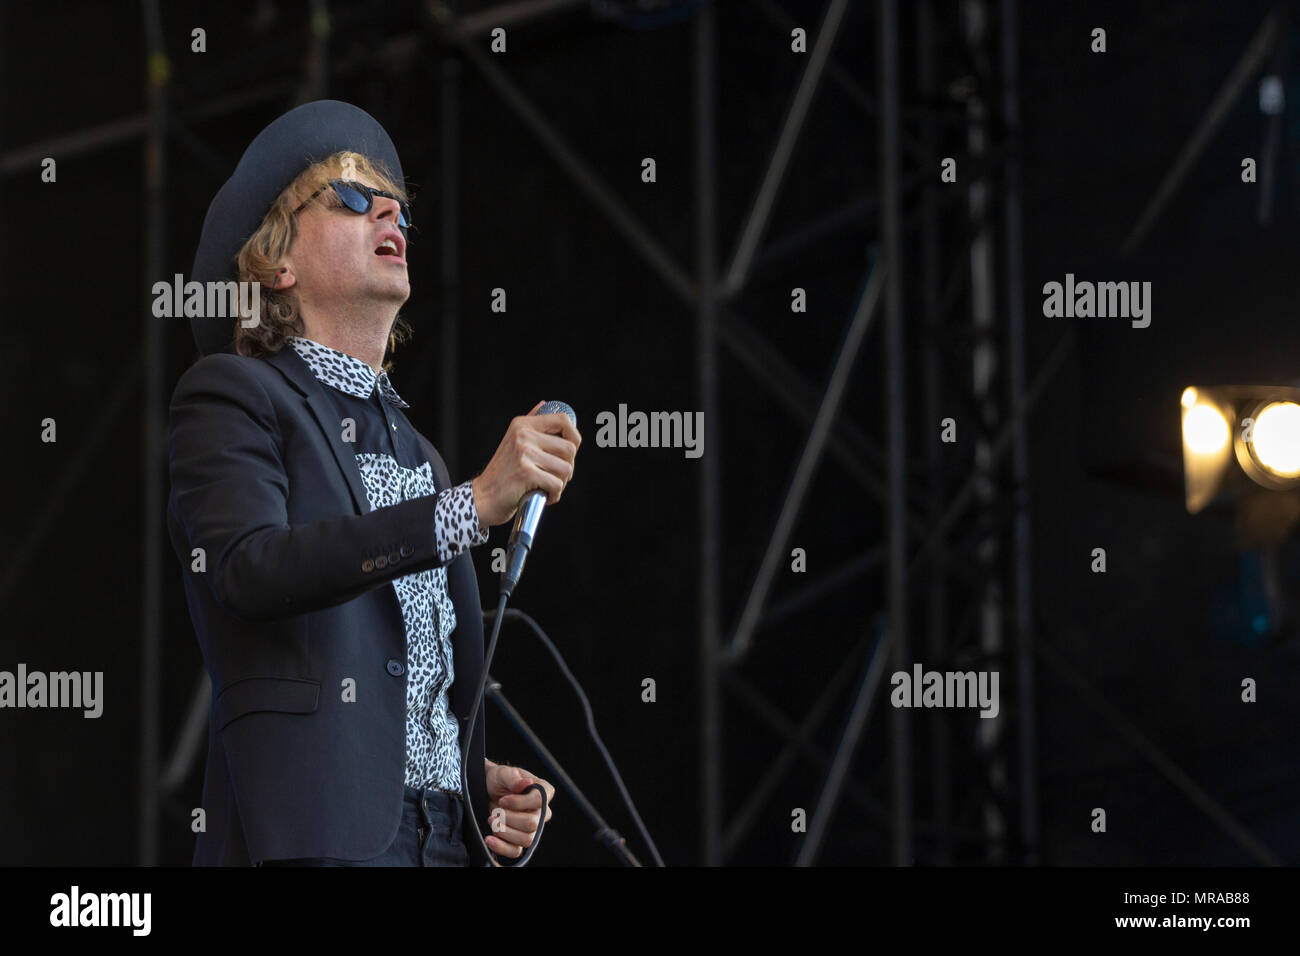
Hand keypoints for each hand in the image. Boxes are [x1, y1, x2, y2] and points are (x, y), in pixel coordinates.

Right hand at [471, 401, 580, 526]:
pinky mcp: (526, 472)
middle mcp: (523, 434)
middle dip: (568, 467)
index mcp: (523, 424)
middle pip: (570, 448)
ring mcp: (524, 452)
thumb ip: (531, 423)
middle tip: (556, 477)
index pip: (563, 420)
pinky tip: (544, 496)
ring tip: (547, 487)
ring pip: (566, 468)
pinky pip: (557, 484)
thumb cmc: (503, 473)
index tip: (570, 454)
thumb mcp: (513, 441)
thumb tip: (544, 403)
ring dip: (561, 483)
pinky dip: (554, 495)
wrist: (483, 497)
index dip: (575, 437)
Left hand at [484, 761, 555, 858]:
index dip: (519, 802)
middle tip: (495, 811)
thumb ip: (513, 778)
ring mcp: (532, 828)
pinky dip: (502, 847)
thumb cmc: (499, 779)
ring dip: (505, 832)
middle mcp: (542, 811)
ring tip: (491, 820)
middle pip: (532, 824)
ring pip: (526, 839)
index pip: (540, 801)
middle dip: (509, 818)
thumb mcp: (503, 773)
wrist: (484, 789)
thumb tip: (527, 783)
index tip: (503, 800)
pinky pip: (516, 851)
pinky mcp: (519, 840)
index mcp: (544, 791)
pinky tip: (490, 839)